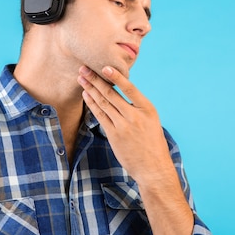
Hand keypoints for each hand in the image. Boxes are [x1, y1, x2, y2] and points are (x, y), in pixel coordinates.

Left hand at [77, 65, 170, 182]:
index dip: (116, 77)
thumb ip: (137, 108)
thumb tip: (120, 95)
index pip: (130, 88)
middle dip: (95, 80)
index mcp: (147, 109)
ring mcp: (123, 126)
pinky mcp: (114, 135)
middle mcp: (135, 116)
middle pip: (111, 94)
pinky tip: (86, 96)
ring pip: (103, 103)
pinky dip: (92, 104)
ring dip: (90, 90)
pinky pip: (100, 116)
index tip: (104, 67)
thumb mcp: (151, 121)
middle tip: (84, 69)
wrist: (153, 168)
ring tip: (81, 79)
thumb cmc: (152, 143)